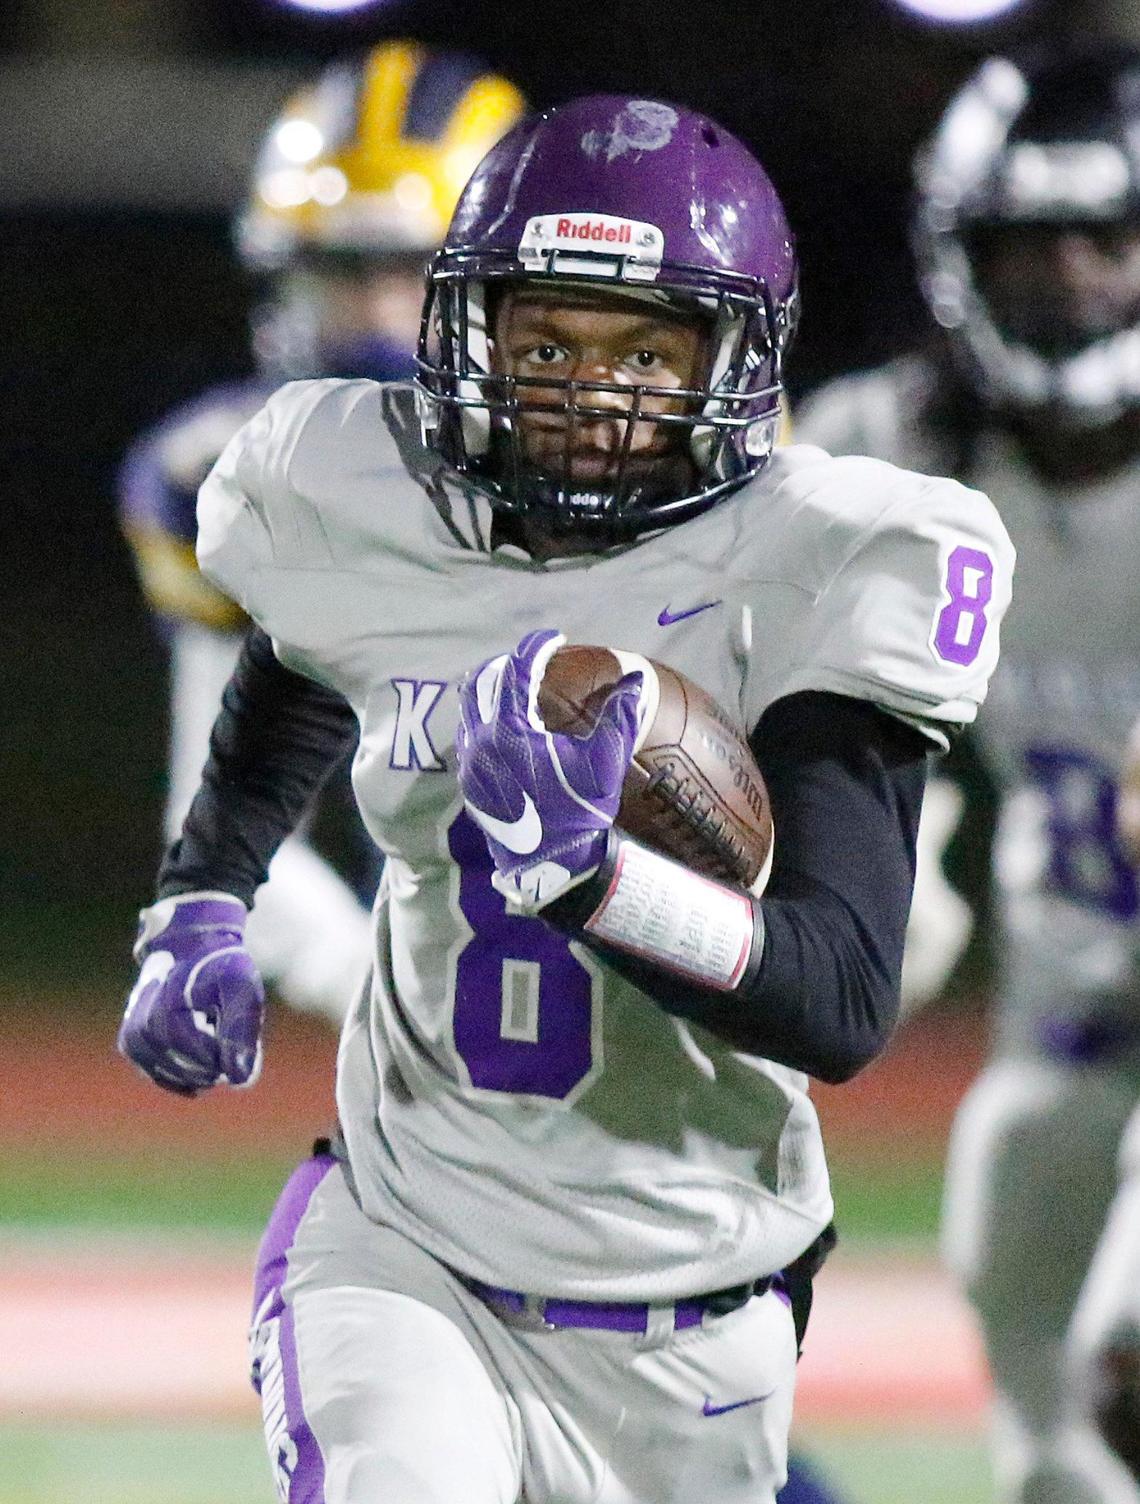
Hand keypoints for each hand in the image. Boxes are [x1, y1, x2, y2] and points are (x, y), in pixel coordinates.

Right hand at [117, 892, 264, 1094]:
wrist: (189, 945)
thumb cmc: (218, 966)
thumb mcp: (241, 987)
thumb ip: (242, 1030)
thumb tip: (240, 1080)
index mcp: (168, 1012)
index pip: (206, 1058)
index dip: (230, 1056)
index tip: (245, 1041)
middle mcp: (143, 1027)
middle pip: (189, 1069)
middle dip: (216, 1063)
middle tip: (231, 1041)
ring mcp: (134, 1037)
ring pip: (172, 1074)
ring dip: (199, 1069)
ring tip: (215, 1043)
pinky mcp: (131, 1043)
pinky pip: (156, 1075)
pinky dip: (180, 1078)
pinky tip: (202, 1077)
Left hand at [456, 629, 642, 909]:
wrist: (552, 867)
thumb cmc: (579, 812)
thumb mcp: (605, 763)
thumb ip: (620, 716)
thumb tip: (636, 679)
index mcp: (510, 731)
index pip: (516, 671)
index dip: (536, 648)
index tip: (553, 639)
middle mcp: (480, 743)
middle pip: (482, 682)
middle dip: (508, 665)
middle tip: (533, 660)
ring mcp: (470, 765)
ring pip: (468, 709)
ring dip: (490, 690)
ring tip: (517, 688)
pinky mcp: (470, 784)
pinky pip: (467, 736)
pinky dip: (483, 718)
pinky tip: (506, 726)